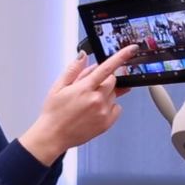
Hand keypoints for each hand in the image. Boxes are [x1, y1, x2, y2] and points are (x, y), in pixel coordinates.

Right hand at [18, 44, 137, 164]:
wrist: (53, 135)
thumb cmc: (54, 113)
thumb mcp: (58, 87)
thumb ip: (73, 70)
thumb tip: (83, 56)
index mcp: (84, 88)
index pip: (107, 67)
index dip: (122, 56)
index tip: (132, 49)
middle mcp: (96, 99)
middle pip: (112, 80)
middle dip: (103, 80)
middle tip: (88, 87)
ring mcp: (103, 112)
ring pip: (114, 94)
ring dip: (105, 94)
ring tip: (87, 103)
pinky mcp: (107, 123)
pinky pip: (117, 108)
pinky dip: (109, 106)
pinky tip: (94, 110)